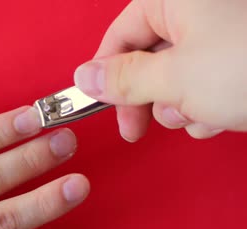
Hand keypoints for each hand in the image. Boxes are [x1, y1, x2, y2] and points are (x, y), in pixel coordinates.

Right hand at [74, 0, 246, 140]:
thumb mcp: (176, 77)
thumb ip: (124, 79)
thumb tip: (86, 78)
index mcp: (176, 0)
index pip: (121, 34)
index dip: (105, 73)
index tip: (97, 103)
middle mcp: (198, 13)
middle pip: (147, 60)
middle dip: (148, 98)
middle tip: (136, 127)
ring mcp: (221, 39)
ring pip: (175, 79)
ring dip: (180, 108)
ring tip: (201, 113)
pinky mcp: (238, 63)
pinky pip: (205, 87)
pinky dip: (207, 108)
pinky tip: (222, 117)